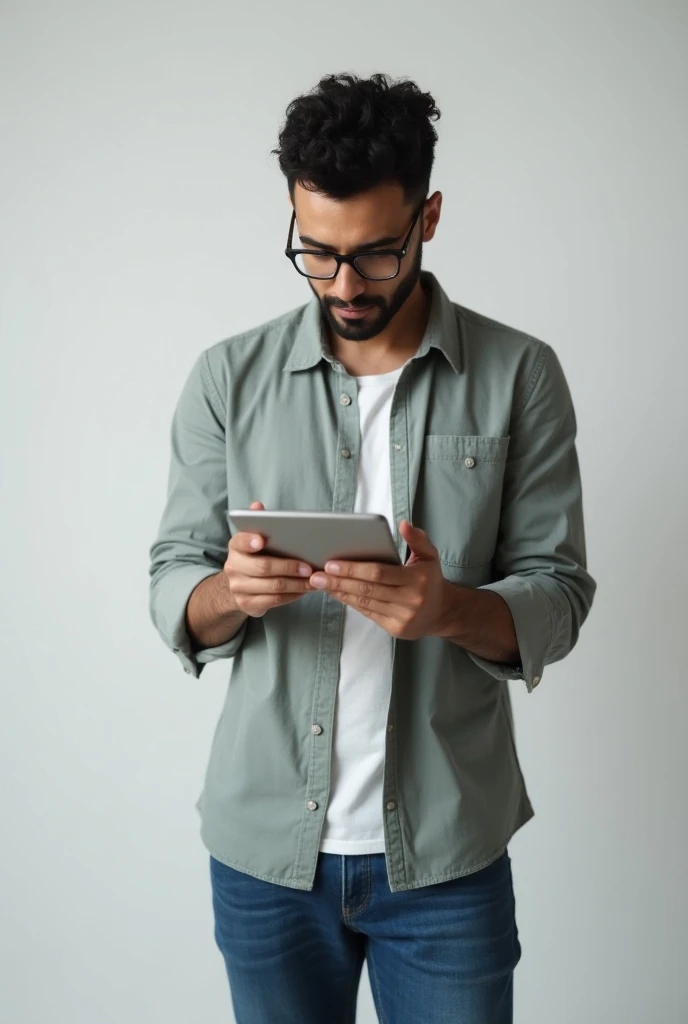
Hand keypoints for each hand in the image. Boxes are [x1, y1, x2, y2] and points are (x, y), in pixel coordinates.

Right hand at [224, 501, 314, 617]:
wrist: (237, 586)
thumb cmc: (253, 557)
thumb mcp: (252, 539)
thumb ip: (257, 523)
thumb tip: (257, 506)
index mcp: (235, 547)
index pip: (240, 541)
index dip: (250, 541)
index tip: (262, 540)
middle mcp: (233, 567)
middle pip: (263, 567)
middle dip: (289, 567)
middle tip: (309, 567)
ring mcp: (239, 588)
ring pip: (273, 587)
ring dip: (297, 584)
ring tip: (314, 580)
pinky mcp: (247, 604)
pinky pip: (275, 600)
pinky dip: (293, 595)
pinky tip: (305, 589)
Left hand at [308, 520, 449, 639]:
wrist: (442, 613)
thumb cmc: (430, 579)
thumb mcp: (430, 555)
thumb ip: (417, 538)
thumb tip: (403, 524)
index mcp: (417, 579)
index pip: (379, 573)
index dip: (353, 569)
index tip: (331, 563)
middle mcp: (410, 600)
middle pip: (367, 589)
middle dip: (339, 581)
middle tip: (316, 574)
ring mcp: (402, 617)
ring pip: (364, 602)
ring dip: (339, 592)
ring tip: (320, 582)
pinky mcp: (394, 629)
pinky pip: (367, 612)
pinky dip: (349, 602)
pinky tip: (336, 592)